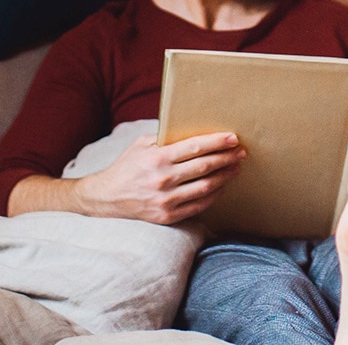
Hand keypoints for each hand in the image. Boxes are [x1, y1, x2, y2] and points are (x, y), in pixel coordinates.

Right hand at [73, 133, 245, 224]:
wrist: (107, 198)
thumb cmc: (126, 167)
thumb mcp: (140, 145)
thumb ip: (164, 139)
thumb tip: (193, 132)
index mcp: (156, 158)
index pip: (194, 147)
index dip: (216, 142)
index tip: (232, 138)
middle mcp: (163, 180)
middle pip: (204, 167)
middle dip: (226, 158)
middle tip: (240, 152)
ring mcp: (166, 200)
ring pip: (206, 187)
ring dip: (225, 176)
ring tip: (235, 168)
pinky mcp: (168, 216)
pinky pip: (199, 205)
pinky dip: (213, 195)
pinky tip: (221, 186)